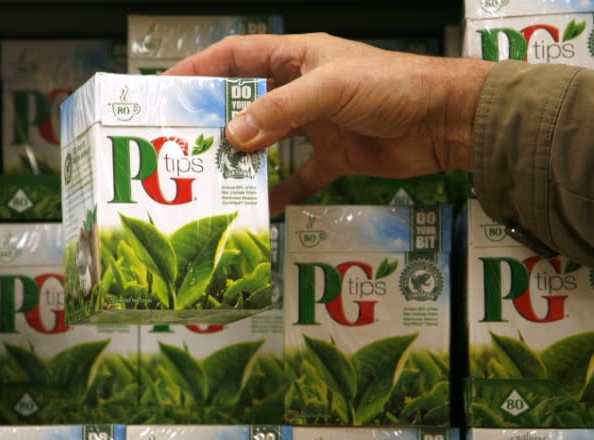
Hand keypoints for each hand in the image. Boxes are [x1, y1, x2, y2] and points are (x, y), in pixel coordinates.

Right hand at [166, 33, 492, 214]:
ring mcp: (317, 125)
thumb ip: (280, 112)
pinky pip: (299, 177)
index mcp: (297, 58)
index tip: (168, 88)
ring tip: (214, 179)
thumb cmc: (392, 87)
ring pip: (269, 142)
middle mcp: (302, 89)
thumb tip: (233, 136)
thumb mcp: (330, 89)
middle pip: (247, 103)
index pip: (236, 57)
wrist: (445, 121)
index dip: (200, 69)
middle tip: (183, 144)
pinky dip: (282, 192)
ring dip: (245, 159)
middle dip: (217, 121)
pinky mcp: (334, 157)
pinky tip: (262, 208)